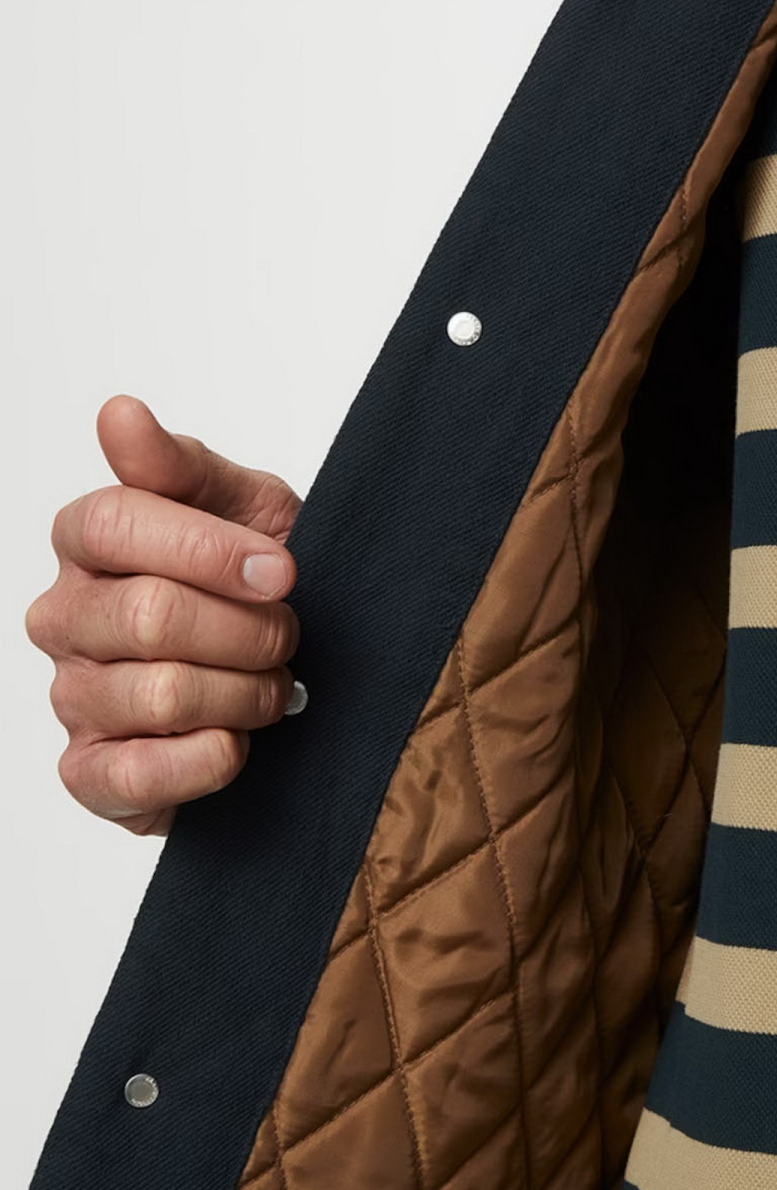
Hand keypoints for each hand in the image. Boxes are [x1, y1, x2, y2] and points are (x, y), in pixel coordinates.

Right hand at [25, 395, 301, 837]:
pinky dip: (207, 760)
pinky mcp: (90, 773)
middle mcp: (65, 617)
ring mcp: (72, 696)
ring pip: (160, 694)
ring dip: (246, 694)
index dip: (209, 550)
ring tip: (273, 686)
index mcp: (89, 540)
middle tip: (288, 635)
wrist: (298, 672)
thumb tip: (118, 414)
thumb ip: (181, 465)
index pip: (115, 524)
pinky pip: (133, 775)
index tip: (283, 571)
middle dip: (248, 630)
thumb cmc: (262, 581)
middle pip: (148, 616)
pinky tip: (239, 741)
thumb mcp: (245, 505)